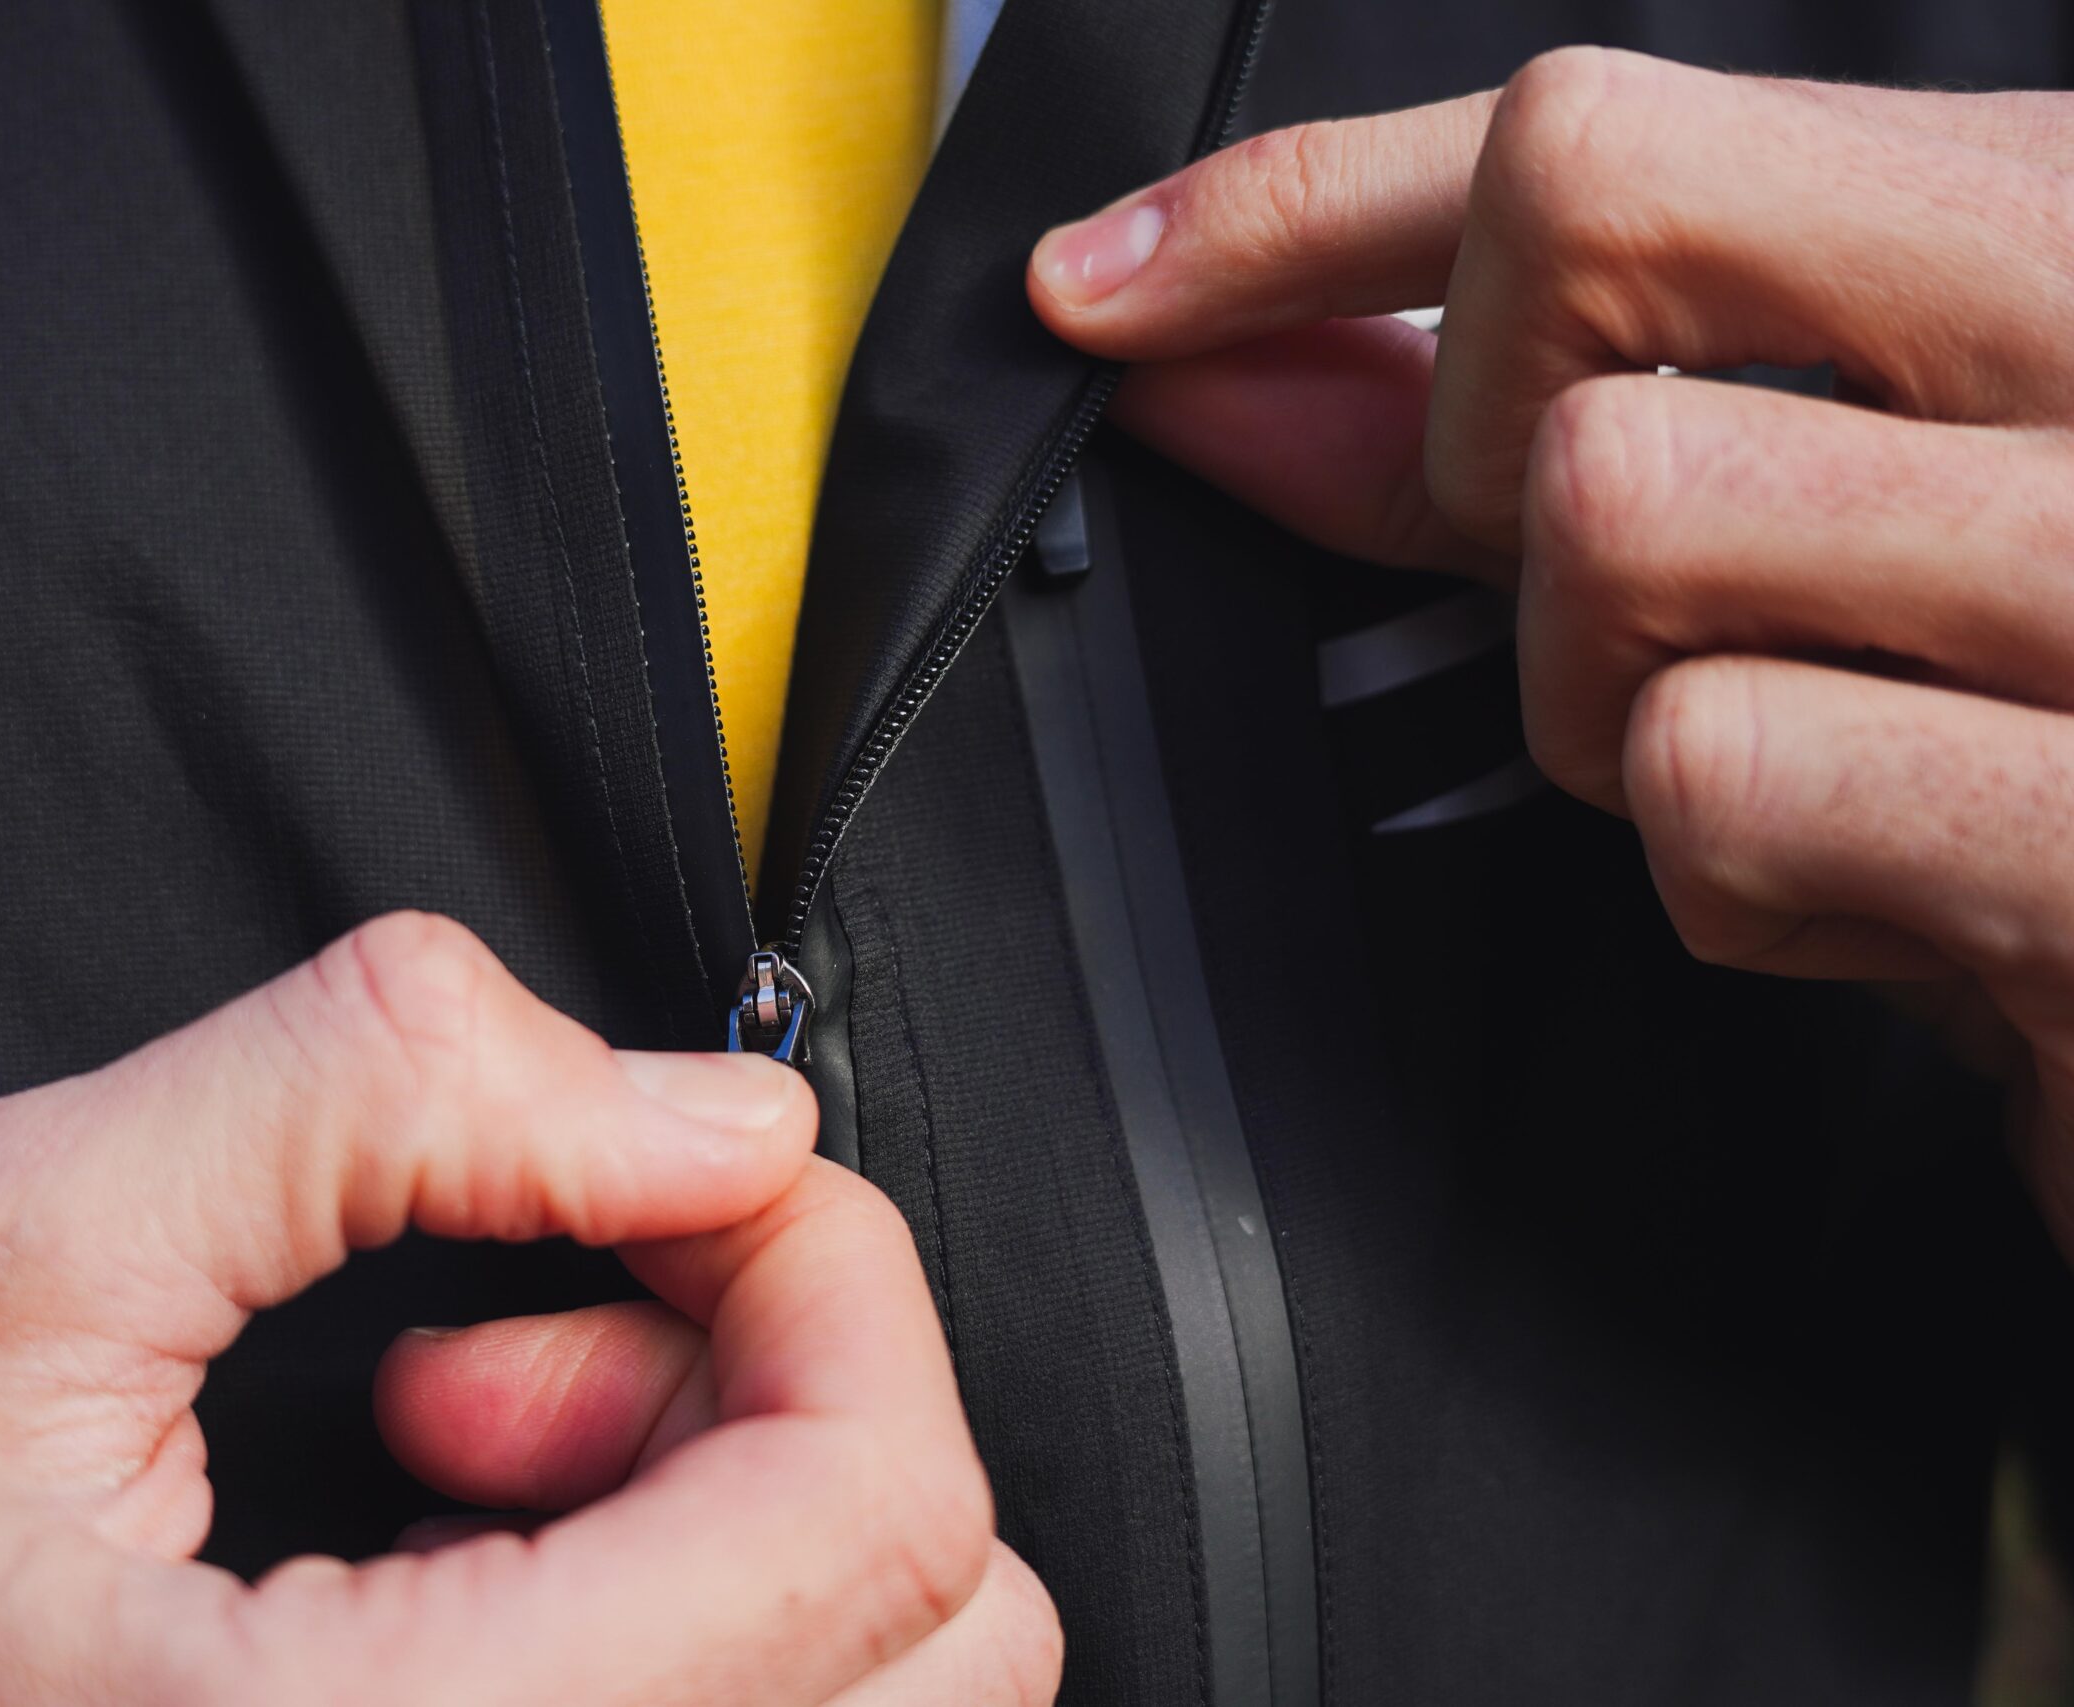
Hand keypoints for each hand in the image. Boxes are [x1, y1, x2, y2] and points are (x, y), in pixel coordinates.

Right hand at [0, 912, 1059, 1704]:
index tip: (681, 1174)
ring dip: (736, 1501)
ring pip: (889, 1706)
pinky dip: (689, 1608)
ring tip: (480, 1437)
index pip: (865, 1527)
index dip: (825, 1271)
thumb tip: (718, 1117)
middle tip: (543, 1317)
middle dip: (785, 1385)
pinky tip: (474, 1549)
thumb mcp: (11, 1241)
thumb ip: (387, 1104)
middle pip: (943, 1635)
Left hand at [1028, 50, 2073, 1244]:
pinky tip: (1879, 902)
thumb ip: (1524, 425)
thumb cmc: (2040, 731)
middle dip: (1486, 445)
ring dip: (1604, 697)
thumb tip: (1222, 365)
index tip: (1116, 282)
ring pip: (1616, 512)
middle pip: (1589, 218)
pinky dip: (1732, 884)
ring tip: (1794, 763)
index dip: (1305, 205)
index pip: (1602, 124)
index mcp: (2055, 215)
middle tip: (1595, 599)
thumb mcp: (1817, 528)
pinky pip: (1719, 776)